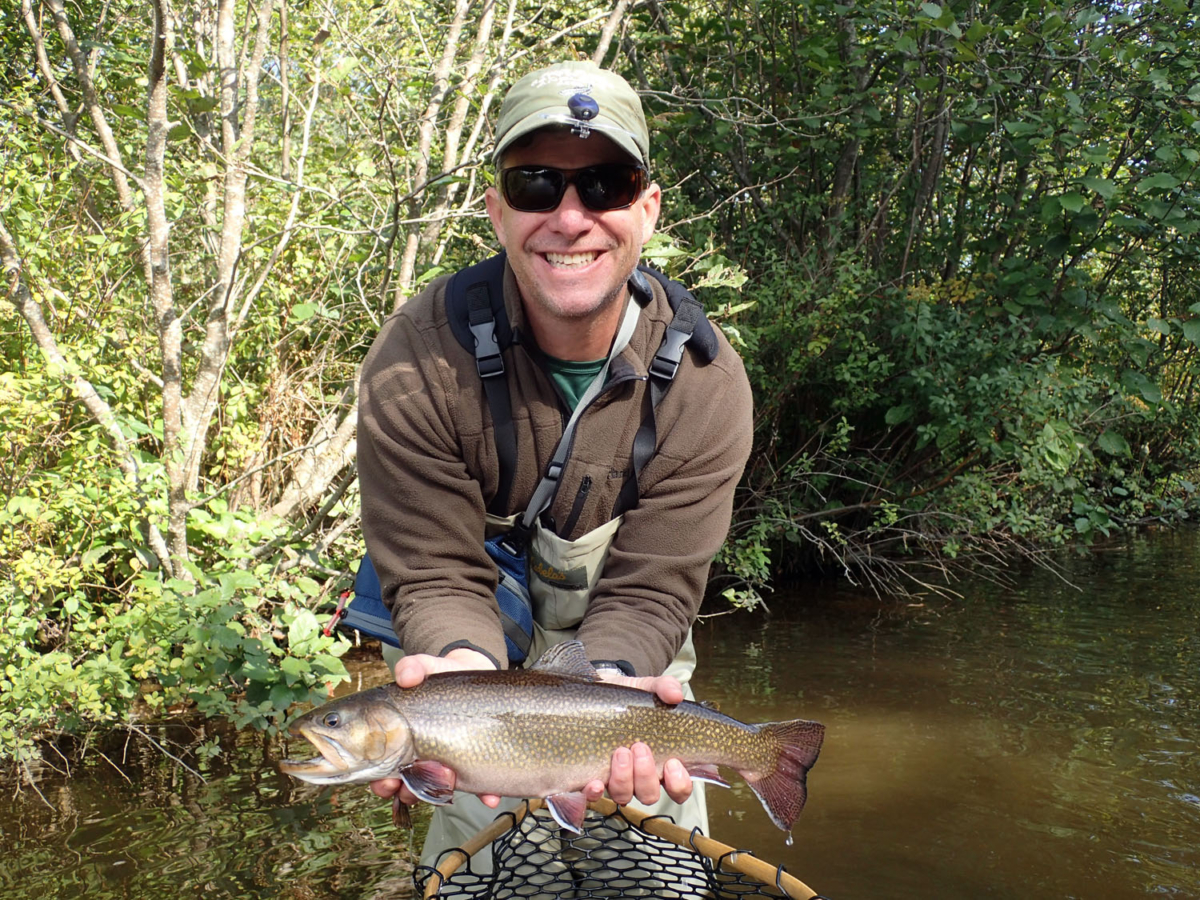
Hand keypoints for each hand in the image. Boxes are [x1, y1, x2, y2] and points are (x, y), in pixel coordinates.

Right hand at [370, 648, 502, 808]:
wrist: (473, 672)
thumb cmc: (439, 675)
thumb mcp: (425, 667)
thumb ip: (412, 667)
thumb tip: (405, 676)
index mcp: (399, 742)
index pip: (382, 772)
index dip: (382, 783)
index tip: (387, 781)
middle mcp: (420, 759)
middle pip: (407, 788)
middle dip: (408, 793)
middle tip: (413, 788)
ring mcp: (447, 763)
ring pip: (440, 790)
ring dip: (441, 791)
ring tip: (448, 780)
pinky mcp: (474, 763)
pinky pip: (478, 785)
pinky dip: (483, 794)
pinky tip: (489, 797)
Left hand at [586, 671, 692, 806]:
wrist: (597, 691)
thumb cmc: (629, 697)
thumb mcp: (648, 687)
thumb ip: (664, 687)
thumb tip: (676, 694)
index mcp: (661, 761)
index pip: (678, 788)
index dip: (679, 784)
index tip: (673, 763)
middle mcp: (640, 777)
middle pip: (650, 794)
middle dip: (646, 776)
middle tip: (640, 747)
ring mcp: (616, 779)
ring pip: (624, 795)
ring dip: (624, 778)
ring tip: (621, 752)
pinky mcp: (591, 776)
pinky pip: (592, 796)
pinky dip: (594, 792)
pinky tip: (595, 781)